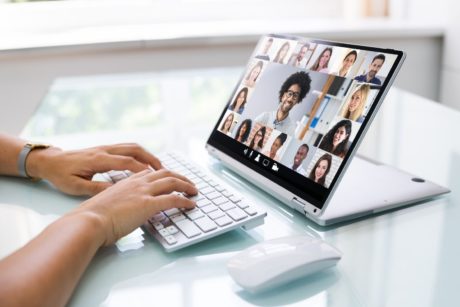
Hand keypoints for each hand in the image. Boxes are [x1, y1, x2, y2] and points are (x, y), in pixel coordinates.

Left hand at [26, 143, 161, 195]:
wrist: (49, 161)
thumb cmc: (61, 175)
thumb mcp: (75, 186)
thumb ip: (96, 188)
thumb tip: (116, 191)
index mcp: (98, 159)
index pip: (126, 162)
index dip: (143, 169)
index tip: (156, 178)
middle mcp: (105, 150)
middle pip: (135, 150)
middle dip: (152, 159)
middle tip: (165, 171)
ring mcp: (106, 147)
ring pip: (133, 147)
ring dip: (148, 155)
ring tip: (160, 168)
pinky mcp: (105, 149)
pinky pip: (128, 148)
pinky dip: (140, 154)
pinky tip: (145, 164)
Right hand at [75, 168, 196, 245]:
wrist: (88, 221)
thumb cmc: (92, 217)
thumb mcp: (106, 203)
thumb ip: (118, 202)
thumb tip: (122, 210)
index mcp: (126, 181)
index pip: (149, 172)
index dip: (162, 174)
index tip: (169, 177)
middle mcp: (136, 183)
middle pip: (165, 173)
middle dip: (179, 176)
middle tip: (188, 182)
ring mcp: (143, 192)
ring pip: (172, 181)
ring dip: (186, 185)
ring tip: (194, 190)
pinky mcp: (148, 204)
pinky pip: (173, 199)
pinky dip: (185, 200)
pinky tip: (191, 204)